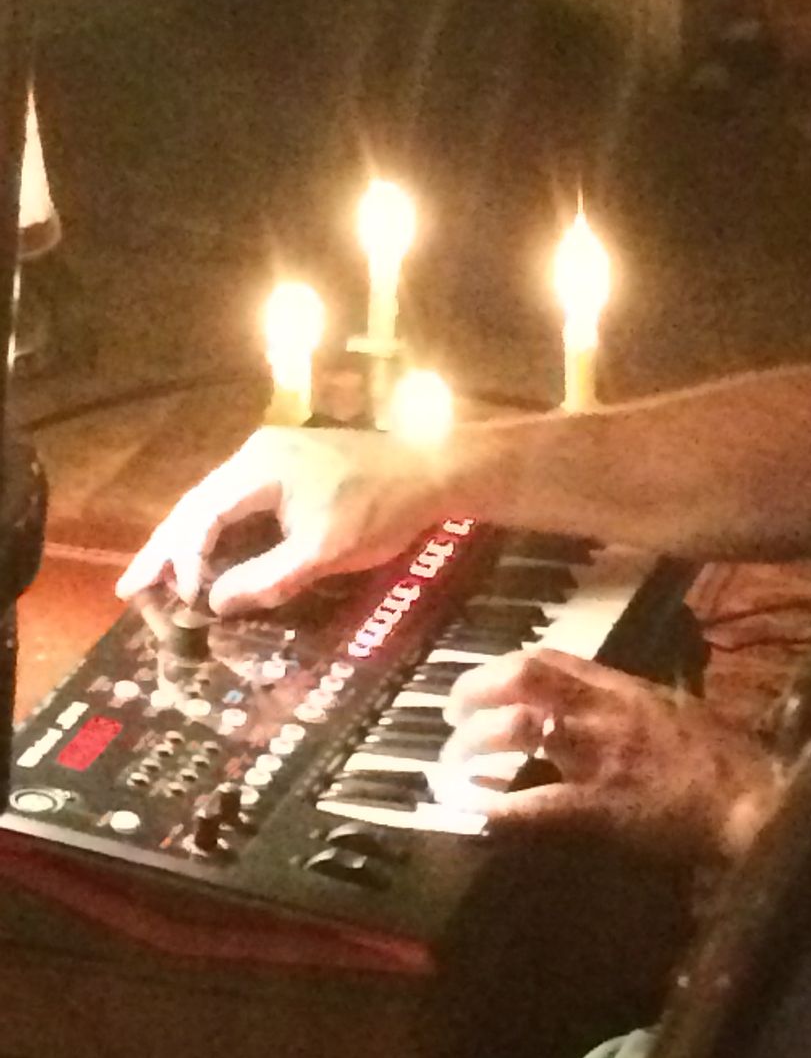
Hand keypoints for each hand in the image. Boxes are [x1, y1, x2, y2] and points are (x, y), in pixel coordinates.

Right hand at [116, 426, 447, 614]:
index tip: (181, 598)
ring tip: (154, 577)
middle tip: (129, 588)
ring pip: (215, 501)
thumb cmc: (382, 509)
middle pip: (197, 504)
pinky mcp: (288, 465)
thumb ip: (267, 578)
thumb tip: (216, 604)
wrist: (434, 469)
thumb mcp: (325, 552)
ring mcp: (272, 456)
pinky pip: (237, 499)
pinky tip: (204, 554)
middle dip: (164, 549)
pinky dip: (216, 529)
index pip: (203, 515)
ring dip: (186, 540)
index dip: (184, 559)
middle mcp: (256, 454)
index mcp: (259, 467)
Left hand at [438, 647, 782, 862]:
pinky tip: (473, 813)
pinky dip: (499, 808)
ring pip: (520, 730)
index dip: (502, 666)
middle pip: (523, 680)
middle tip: (450, 717)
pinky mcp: (600, 806)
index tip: (478, 683)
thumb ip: (634, 700)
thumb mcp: (675, 708)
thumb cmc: (721, 756)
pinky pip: (538, 804)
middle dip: (475, 693)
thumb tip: (603, 698)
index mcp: (621, 687)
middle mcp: (603, 710)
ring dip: (476, 745)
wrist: (751, 798)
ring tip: (451, 764)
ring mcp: (599, 755)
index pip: (549, 658)